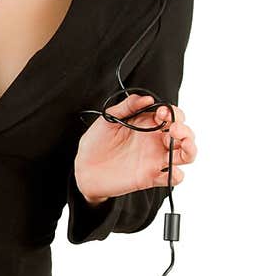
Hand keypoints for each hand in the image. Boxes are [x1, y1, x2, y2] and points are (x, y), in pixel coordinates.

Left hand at [74, 92, 197, 204]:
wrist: (84, 169)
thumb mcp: (108, 119)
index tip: (161, 113)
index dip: (173, 113)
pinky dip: (177, 174)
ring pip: (186, 154)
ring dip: (190, 148)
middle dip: (185, 130)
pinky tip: (170, 169)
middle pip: (184, 134)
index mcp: (148, 125)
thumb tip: (147, 98)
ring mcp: (155, 159)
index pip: (172, 116)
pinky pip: (173, 177)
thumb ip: (127, 106)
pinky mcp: (151, 177)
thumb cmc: (95, 143)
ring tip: (183, 144)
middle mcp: (155, 141)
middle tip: (173, 129)